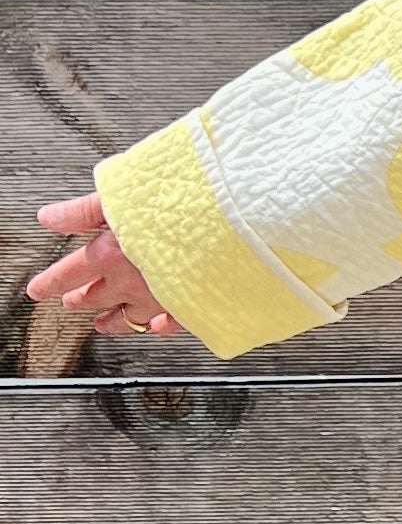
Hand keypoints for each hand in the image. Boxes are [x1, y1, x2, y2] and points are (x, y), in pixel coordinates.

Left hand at [23, 192, 182, 337]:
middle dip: (81, 301)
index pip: (68, 275)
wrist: (241, 224)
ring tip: (106, 324)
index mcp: (111, 255)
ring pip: (130, 319)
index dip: (48, 283)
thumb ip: (85, 210)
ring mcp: (165, 298)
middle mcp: (134, 282)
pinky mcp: (195, 306)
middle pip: (97, 299)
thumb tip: (50, 218)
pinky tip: (159, 327)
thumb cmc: (187, 203)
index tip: (38, 290)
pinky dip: (162, 328)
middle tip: (72, 302)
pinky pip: (174, 325)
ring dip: (114, 322)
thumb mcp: (126, 195)